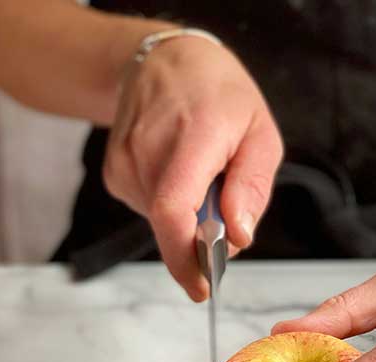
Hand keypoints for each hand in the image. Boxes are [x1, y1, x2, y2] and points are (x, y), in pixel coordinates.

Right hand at [104, 34, 282, 299]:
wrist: (165, 60)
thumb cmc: (221, 96)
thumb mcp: (260, 134)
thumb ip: (252, 188)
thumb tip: (239, 238)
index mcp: (192, 135)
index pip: (172, 209)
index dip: (184, 258)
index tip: (202, 288)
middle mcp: (149, 148)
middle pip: (170, 225)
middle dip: (202, 240)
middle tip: (224, 212)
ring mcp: (125, 160)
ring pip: (163, 223)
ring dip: (190, 220)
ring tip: (202, 178)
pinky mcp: (115, 173)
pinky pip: (150, 212)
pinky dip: (172, 209)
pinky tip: (179, 174)